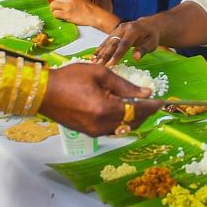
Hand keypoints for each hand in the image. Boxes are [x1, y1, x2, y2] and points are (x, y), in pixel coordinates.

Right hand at [40, 62, 157, 136]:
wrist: (44, 92)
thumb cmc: (69, 78)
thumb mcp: (99, 74)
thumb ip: (124, 85)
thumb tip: (145, 92)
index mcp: (105, 109)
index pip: (137, 110)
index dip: (152, 106)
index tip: (162, 101)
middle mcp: (102, 125)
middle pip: (132, 122)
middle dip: (145, 113)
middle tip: (153, 103)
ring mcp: (95, 132)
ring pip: (124, 128)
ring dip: (134, 118)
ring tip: (141, 106)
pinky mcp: (89, 133)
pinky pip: (113, 130)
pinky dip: (122, 122)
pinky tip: (124, 111)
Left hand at [51, 0, 106, 27]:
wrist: (96, 16)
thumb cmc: (91, 11)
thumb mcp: (82, 1)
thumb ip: (73, 1)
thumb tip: (66, 6)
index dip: (61, 5)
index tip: (64, 9)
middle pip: (55, 1)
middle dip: (55, 7)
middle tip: (58, 12)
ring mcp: (67, 6)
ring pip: (53, 6)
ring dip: (54, 11)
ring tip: (59, 16)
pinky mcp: (66, 14)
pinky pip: (55, 14)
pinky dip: (56, 17)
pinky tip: (62, 19)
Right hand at [93, 18, 160, 65]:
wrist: (148, 25)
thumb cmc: (151, 36)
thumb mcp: (152, 43)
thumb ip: (144, 49)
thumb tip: (136, 57)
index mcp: (133, 30)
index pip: (124, 44)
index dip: (117, 54)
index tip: (111, 64)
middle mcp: (123, 28)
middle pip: (113, 43)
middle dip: (105, 55)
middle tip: (99, 65)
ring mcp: (117, 29)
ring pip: (107, 42)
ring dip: (100, 53)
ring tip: (93, 62)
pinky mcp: (114, 32)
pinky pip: (106, 41)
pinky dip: (99, 49)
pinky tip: (93, 56)